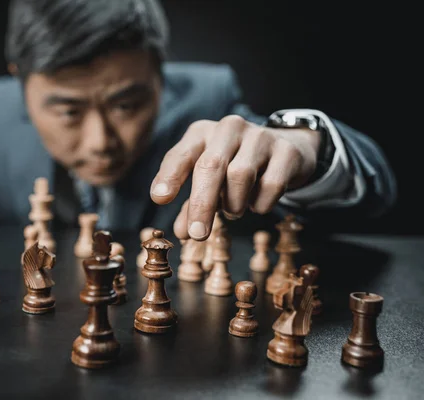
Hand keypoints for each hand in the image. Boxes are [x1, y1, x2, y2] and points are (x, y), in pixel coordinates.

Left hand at [150, 115, 319, 239]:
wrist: (285, 150)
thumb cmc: (234, 167)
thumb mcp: (209, 182)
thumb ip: (192, 206)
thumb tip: (182, 233)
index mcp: (202, 133)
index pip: (181, 154)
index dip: (169, 176)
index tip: (159, 198)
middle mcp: (229, 128)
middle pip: (211, 166)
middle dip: (201, 203)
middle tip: (197, 234)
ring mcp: (260, 136)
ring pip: (240, 176)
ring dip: (233, 203)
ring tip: (232, 210)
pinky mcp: (286, 151)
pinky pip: (270, 185)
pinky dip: (260, 204)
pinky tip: (256, 204)